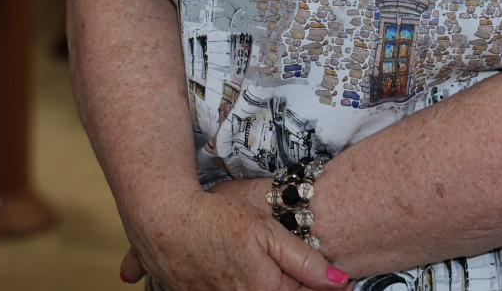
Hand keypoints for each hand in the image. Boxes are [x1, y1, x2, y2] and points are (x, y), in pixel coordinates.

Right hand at [118, 183, 346, 290]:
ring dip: (261, 282)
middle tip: (282, 263)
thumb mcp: (265, 230)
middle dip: (292, 285)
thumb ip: (304, 260)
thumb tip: (339, 282)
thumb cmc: (213, 218)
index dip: (324, 286)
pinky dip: (234, 284)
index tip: (339, 280)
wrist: (162, 217)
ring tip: (254, 263)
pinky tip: (232, 269)